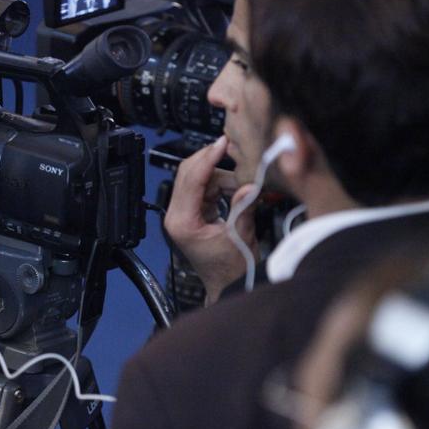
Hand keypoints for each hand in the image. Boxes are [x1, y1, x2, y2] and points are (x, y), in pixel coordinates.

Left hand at [163, 135, 260, 303]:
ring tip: (245, 184)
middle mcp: (177, 215)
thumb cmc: (230, 269)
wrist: (227, 284)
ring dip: (222, 176)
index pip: (191, 179)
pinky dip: (222, 184)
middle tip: (234, 150)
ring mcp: (184, 213)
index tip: (222, 143)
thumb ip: (243, 208)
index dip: (208, 158)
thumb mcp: (240, 237)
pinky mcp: (194, 212)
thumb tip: (250, 185)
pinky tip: (238, 188)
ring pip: (199, 178)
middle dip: (212, 161)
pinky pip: (206, 188)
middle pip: (189, 173)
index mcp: (181, 222)